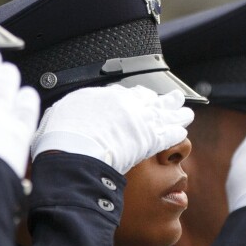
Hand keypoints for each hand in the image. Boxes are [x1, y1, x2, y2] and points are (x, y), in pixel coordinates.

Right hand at [30, 84, 192, 171]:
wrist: (75, 153)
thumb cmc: (62, 137)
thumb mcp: (59, 114)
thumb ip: (68, 111)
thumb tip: (61, 114)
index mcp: (104, 96)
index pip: (128, 92)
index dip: (139, 95)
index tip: (144, 96)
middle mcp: (126, 105)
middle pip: (151, 99)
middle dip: (164, 100)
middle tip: (174, 98)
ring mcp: (139, 121)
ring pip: (164, 114)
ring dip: (176, 113)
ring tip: (186, 112)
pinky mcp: (148, 140)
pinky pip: (168, 134)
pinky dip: (176, 132)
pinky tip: (183, 131)